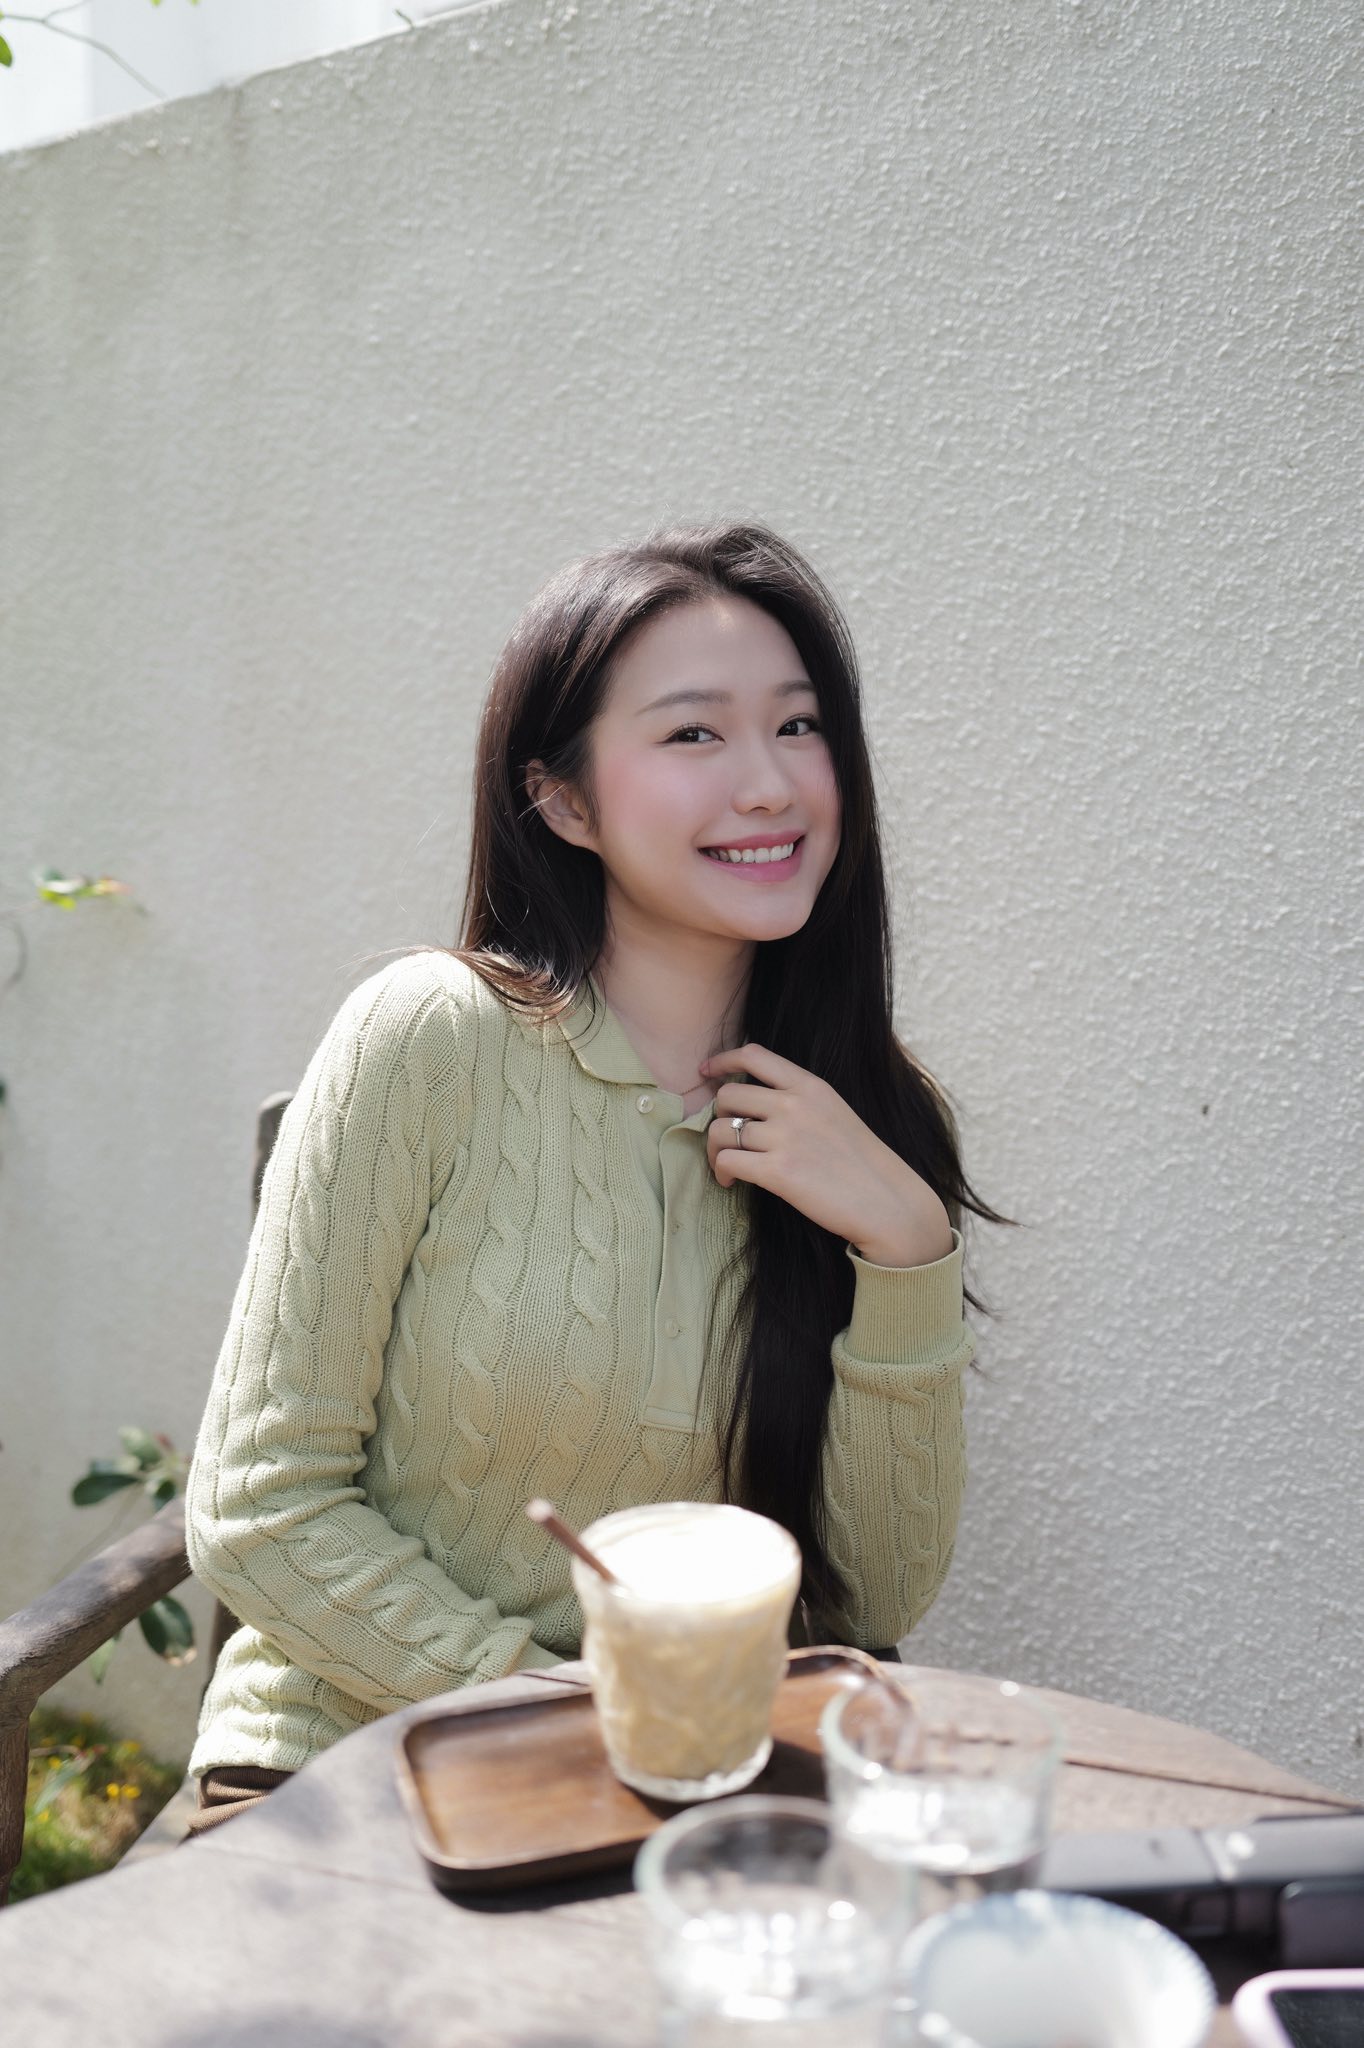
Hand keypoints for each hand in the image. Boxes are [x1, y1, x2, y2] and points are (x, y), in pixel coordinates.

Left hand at [699, 1043, 953, 1267]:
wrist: (888, 1203)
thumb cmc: (863, 1165)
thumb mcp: (836, 1114)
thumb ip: (800, 1103)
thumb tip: (755, 1107)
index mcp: (811, 1086)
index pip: (754, 1055)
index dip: (723, 1061)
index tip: (707, 1074)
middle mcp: (795, 1105)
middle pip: (728, 1094)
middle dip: (719, 1116)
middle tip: (726, 1138)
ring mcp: (786, 1137)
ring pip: (721, 1130)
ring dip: (714, 1149)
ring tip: (725, 1166)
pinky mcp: (779, 1172)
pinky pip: (726, 1160)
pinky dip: (721, 1171)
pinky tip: (730, 1181)